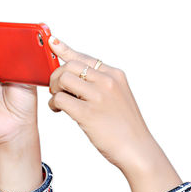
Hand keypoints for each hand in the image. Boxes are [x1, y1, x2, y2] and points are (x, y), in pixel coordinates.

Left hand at [48, 36, 154, 170]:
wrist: (137, 149)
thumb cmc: (126, 126)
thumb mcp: (119, 97)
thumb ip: (101, 84)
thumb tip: (75, 78)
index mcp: (115, 75)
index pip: (85, 57)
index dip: (65, 50)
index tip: (52, 42)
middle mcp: (107, 81)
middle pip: (70, 65)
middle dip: (56, 75)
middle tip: (56, 89)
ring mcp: (98, 96)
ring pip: (63, 78)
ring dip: (54, 89)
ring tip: (58, 101)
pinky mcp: (88, 113)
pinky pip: (60, 99)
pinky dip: (54, 104)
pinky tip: (58, 110)